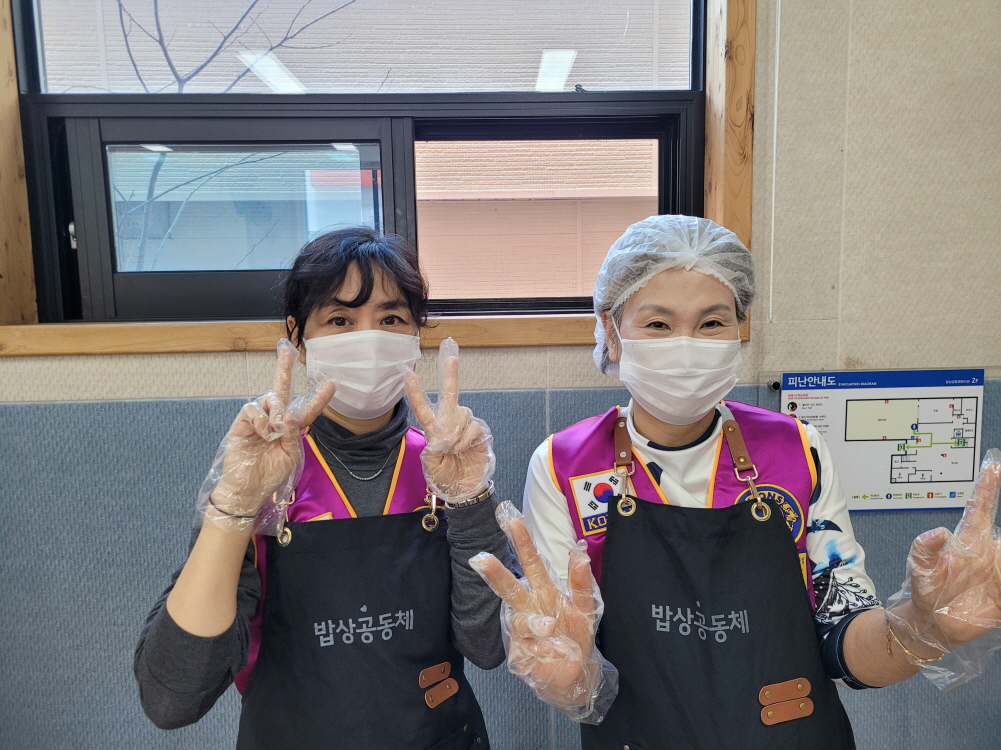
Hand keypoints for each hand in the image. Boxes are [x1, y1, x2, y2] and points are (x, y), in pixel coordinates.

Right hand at [207, 340, 335, 526]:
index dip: (318, 398)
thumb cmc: (270, 475)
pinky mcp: (242, 423)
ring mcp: (258, 420)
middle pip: (280, 389)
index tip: (331, 384)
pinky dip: (260, 418)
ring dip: (276, 409)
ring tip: (276, 428)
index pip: (306, 410)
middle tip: (287, 349)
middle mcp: (275, 420)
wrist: (248, 489)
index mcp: (291, 429)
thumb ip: (293, 435)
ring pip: (269, 397)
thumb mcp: (291, 456)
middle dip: (283, 368)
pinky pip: (252, 409)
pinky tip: (262, 431)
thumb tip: (287, 416)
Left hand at [404, 337, 494, 501]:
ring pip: (462, 413)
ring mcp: (466, 427)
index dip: (416, 393)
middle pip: (451, 396)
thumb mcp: (431, 464)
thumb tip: (446, 433)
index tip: (408, 376)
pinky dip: (466, 439)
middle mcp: (450, 424)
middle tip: (451, 356)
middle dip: (451, 375)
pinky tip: (463, 449)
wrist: (463, 490)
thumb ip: (435, 446)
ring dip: (456, 431)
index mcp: (434, 429)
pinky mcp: (480, 433)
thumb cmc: (445, 477)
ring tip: (453, 448)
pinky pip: (473, 427)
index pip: (424, 408)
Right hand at [471, 502, 608, 712]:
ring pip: (519, 620)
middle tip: (482, 559)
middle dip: (496, 573)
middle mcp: (529, 606)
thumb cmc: (576, 634)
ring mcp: (523, 631)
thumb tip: (580, 554)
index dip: (523, 543)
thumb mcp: (586, 608)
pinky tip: (558, 650)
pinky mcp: (521, 653)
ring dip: (535, 623)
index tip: (514, 521)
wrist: (575, 671)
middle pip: (509, 588)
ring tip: (551, 627)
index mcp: (544, 590)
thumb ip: (581, 583)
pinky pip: (529, 647)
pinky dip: (546, 648)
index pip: (531, 563)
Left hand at [894, 449, 1000, 649]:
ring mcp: (1000, 572)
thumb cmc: (926, 589)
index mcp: (969, 542)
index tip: (994, 466)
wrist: (934, 623)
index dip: (987, 487)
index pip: (980, 508)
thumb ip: (924, 549)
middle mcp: (989, 553)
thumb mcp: (919, 568)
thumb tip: (937, 532)